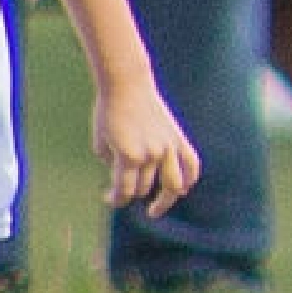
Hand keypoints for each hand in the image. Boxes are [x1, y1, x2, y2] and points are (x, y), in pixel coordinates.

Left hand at [97, 87, 202, 215]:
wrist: (126, 84)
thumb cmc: (108, 112)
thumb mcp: (100, 143)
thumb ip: (113, 165)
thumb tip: (124, 179)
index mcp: (129, 156)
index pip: (124, 191)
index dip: (115, 198)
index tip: (108, 197)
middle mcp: (152, 155)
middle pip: (143, 187)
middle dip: (131, 192)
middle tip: (121, 191)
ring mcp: (168, 147)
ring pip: (172, 185)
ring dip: (163, 200)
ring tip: (154, 208)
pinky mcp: (178, 138)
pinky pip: (191, 164)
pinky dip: (189, 179)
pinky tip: (182, 188)